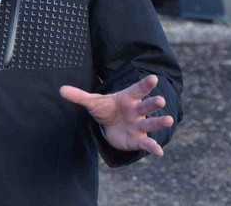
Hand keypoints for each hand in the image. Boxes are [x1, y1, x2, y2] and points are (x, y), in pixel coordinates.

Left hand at [59, 74, 173, 156]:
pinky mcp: (138, 139)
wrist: (111, 124)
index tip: (154, 77)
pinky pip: (147, 143)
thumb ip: (79, 96)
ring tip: (169, 120)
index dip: (145, 84)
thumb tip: (61, 90)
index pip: (137, 89)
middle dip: (153, 103)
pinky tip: (159, 152)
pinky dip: (153, 147)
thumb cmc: (106, 109)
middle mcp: (137, 110)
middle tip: (161, 100)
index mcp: (128, 98)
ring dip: (159, 122)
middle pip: (146, 105)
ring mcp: (139, 125)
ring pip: (151, 123)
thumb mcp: (92, 103)